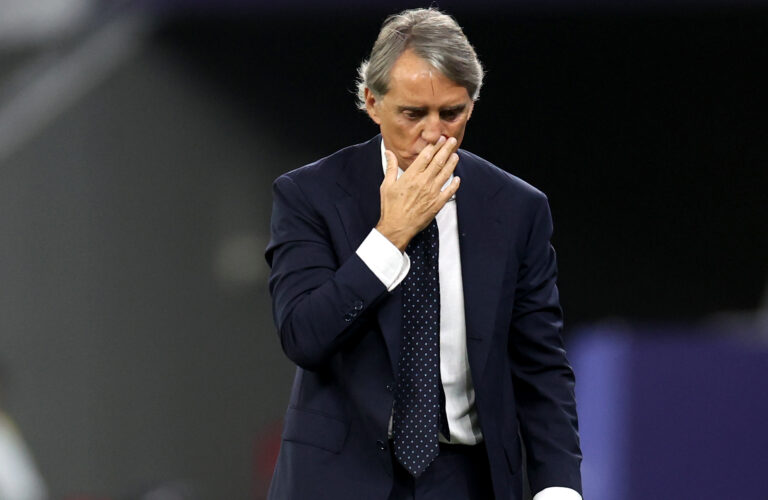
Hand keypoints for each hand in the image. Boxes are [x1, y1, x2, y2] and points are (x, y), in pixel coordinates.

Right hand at [376, 136, 460, 251]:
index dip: (434, 146)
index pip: (426, 156)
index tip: (440, 139)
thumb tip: (388, 152)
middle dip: (446, 149)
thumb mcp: (387, 185)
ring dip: (452, 163)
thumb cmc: (390, 207)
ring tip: (456, 155)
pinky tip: (457, 178)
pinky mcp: (437, 203)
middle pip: (438, 161)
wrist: (397, 227)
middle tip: (452, 140)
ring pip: (445, 173)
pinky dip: (454, 184)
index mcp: (411, 176)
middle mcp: (423, 181)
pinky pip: (449, 191)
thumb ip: (390, 167)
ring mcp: (432, 192)